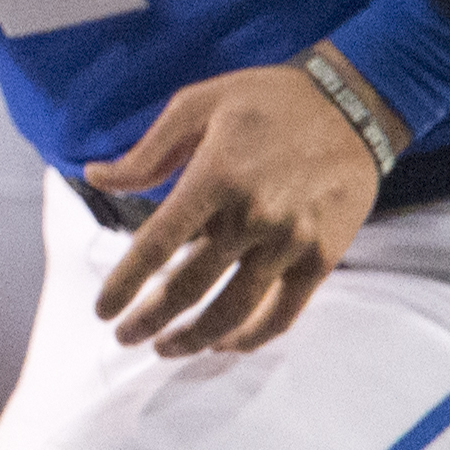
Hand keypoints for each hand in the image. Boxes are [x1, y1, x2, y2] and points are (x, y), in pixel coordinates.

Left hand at [82, 56, 389, 355]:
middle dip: (150, 320)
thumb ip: (147, 152)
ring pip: (235, 310)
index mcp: (215, 178)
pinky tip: (226, 344)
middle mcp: (253, 216)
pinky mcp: (322, 258)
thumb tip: (96, 176)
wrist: (353, 105)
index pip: (158, 245)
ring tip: (167, 348)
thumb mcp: (198, 105)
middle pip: (190, 286)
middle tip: (124, 337)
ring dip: (196, 339)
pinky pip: (284, 312)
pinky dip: (252, 337)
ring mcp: (291, 242)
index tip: (102, 310)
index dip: (125, 283)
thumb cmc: (266, 101)